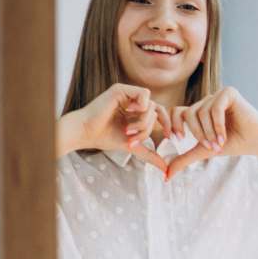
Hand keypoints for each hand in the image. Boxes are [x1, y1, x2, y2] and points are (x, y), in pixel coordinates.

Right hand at [57, 83, 171, 171]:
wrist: (85, 133)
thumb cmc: (104, 138)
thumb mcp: (133, 146)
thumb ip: (150, 154)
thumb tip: (166, 169)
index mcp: (136, 111)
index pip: (160, 114)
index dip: (168, 125)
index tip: (172, 138)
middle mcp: (133, 101)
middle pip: (156, 113)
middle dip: (148, 130)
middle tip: (134, 139)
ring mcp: (127, 94)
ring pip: (151, 106)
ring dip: (143, 123)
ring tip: (127, 131)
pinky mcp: (121, 89)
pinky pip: (145, 94)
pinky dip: (141, 106)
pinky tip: (128, 113)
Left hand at [165, 87, 257, 179]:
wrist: (256, 139)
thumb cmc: (233, 143)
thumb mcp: (204, 151)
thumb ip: (184, 159)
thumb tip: (166, 176)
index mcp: (199, 111)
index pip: (177, 112)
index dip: (174, 125)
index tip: (180, 139)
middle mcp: (207, 101)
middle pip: (188, 113)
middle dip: (197, 133)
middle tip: (209, 147)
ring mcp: (217, 95)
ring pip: (201, 111)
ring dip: (209, 132)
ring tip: (220, 143)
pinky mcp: (228, 92)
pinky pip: (215, 108)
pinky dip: (218, 125)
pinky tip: (224, 136)